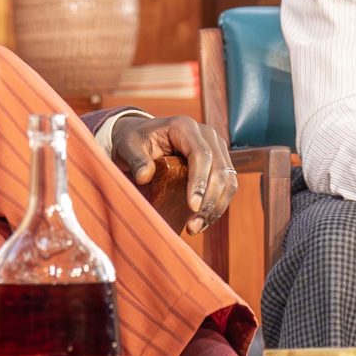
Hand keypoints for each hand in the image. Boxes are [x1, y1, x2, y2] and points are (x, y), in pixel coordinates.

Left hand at [109, 113, 237, 234]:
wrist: (142, 137)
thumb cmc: (135, 141)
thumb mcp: (127, 146)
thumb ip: (135, 159)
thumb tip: (144, 177)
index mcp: (185, 127)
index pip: (201, 155)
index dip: (200, 182)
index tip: (192, 207)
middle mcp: (207, 135)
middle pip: (220, 170)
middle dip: (209, 201)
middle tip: (193, 226)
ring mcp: (216, 148)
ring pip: (228, 180)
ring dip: (216, 207)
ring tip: (195, 228)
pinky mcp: (219, 162)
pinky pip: (226, 186)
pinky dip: (217, 205)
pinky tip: (202, 221)